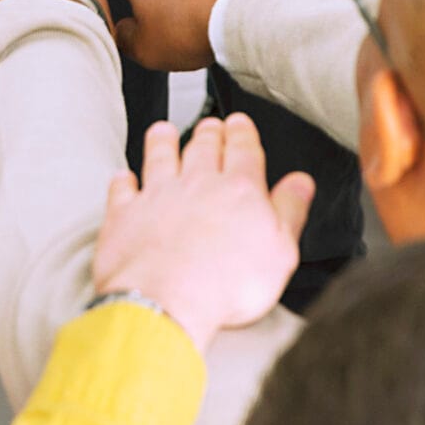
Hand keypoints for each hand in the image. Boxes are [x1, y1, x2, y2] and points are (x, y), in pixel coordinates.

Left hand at [93, 115, 312, 350]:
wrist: (167, 301)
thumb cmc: (226, 284)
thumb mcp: (279, 251)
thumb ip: (290, 212)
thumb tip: (301, 184)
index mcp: (238, 190)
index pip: (243, 150)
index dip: (242, 134)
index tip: (239, 123)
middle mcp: (196, 184)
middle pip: (203, 148)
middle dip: (209, 132)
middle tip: (211, 124)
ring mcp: (157, 196)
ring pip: (160, 157)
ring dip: (163, 142)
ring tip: (164, 131)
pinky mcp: (125, 216)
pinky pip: (122, 190)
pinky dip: (123, 180)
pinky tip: (124, 177)